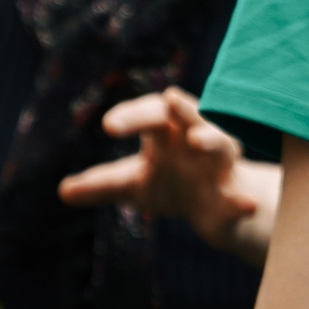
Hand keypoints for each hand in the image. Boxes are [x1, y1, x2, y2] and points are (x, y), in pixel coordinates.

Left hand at [62, 87, 275, 260]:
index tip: (108, 126)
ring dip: (212, 140)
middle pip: (189, 115)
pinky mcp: (237, 193)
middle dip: (180, 109)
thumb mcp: (135, 184)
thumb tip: (62, 191)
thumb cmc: (175, 183)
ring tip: (198, 140)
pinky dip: (243, 200)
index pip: (149, 114)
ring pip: (221, 145)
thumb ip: (102, 184)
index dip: (131, 115)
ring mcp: (220, 165)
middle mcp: (198, 140)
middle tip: (169, 98)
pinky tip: (246, 204)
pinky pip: (242, 195)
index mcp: (169, 133)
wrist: (218, 210)